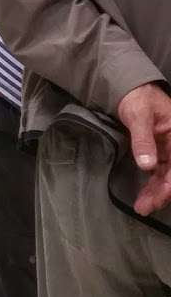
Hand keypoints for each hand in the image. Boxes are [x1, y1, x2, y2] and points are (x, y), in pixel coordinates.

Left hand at [117, 82, 170, 214]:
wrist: (130, 89)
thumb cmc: (137, 98)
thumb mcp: (139, 115)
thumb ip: (143, 139)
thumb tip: (148, 166)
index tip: (163, 194)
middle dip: (162, 192)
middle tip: (146, 207)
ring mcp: (169, 150)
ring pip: (166, 176)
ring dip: (156, 192)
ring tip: (143, 207)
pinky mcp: (159, 153)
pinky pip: (159, 173)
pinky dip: (153, 185)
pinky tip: (145, 197)